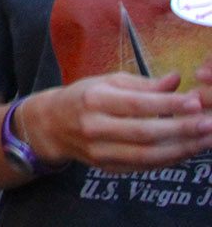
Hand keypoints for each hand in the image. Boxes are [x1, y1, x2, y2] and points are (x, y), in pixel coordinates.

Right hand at [22, 71, 211, 172]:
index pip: (137, 104)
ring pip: (147, 155)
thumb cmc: (84, 97)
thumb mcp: (108, 82)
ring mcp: (99, 151)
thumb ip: (144, 84)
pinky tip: (187, 150)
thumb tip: (177, 80)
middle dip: (181, 129)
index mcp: (93, 99)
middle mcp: (94, 127)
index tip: (195, 101)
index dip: (168, 104)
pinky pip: (144, 166)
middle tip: (208, 124)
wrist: (52, 126)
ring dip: (181, 149)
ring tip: (205, 139)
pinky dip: (169, 159)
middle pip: (144, 133)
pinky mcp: (107, 168)